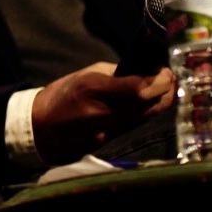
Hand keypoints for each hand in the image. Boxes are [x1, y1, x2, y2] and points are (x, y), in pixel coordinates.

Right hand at [32, 61, 173, 164]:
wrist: (42, 127)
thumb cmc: (62, 95)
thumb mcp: (84, 75)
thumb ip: (115, 74)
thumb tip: (143, 71)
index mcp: (94, 88)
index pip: (140, 87)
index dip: (160, 80)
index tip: (166, 70)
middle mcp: (105, 111)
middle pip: (150, 103)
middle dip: (167, 89)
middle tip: (170, 78)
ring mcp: (109, 128)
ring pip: (149, 115)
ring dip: (161, 100)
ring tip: (163, 88)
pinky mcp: (112, 140)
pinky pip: (137, 124)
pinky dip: (147, 112)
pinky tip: (149, 102)